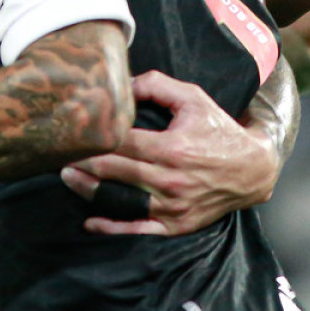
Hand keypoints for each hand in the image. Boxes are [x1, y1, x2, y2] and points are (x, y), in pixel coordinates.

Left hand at [58, 70, 277, 235]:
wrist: (253, 170)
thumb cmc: (219, 129)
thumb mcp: (193, 98)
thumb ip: (156, 85)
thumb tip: (121, 81)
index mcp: (173, 147)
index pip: (121, 143)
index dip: (92, 139)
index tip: (69, 132)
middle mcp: (171, 179)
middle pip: (114, 171)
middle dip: (82, 162)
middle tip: (56, 154)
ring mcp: (172, 206)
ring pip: (121, 200)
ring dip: (89, 191)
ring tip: (67, 178)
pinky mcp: (176, 224)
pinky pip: (138, 229)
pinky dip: (112, 228)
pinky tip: (90, 221)